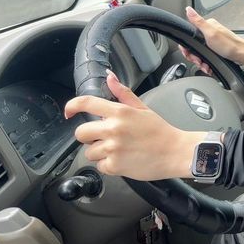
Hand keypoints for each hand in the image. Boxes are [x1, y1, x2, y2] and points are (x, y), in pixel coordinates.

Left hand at [64, 70, 203, 180]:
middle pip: (81, 132)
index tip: (69, 112)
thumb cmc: (160, 131)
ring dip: (100, 152)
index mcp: (120, 112)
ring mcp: (112, 148)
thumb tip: (109, 77)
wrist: (175, 152)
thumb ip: (123, 93)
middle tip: (104, 137)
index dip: (72, 106)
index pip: (86, 103)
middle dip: (89, 136)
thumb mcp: (143, 108)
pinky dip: (109, 165)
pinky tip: (123, 160)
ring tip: (119, 150)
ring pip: (89, 152)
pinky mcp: (114, 166)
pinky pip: (99, 166)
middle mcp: (113, 129)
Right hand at [179, 7, 243, 68]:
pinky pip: (206, 57)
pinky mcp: (215, 49)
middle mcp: (209, 32)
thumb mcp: (211, 33)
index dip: (187, 47)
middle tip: (199, 61)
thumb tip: (188, 9)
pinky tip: (208, 66)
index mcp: (207, 26)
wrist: (242, 55)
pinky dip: (206, 63)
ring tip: (205, 65)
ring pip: (199, 53)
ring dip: (200, 61)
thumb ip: (198, 22)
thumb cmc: (229, 44)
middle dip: (195, 56)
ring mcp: (212, 41)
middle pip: (193, 46)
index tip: (190, 53)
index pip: (189, 35)